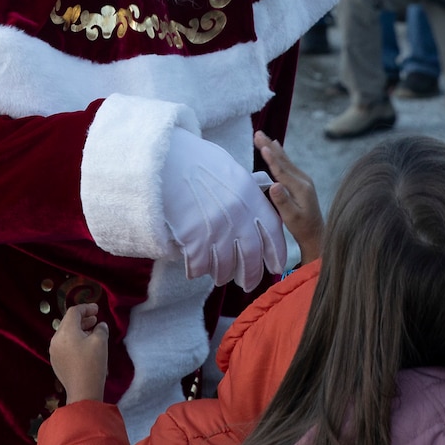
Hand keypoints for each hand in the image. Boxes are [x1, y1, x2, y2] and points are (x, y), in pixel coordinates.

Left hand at [49, 303, 108, 403]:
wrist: (83, 391)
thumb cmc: (92, 363)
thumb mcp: (100, 342)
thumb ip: (100, 329)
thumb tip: (100, 326)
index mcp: (65, 332)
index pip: (73, 312)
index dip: (86, 308)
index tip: (97, 309)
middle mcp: (56, 339)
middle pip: (68, 322)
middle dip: (82, 318)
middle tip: (95, 319)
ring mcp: (54, 352)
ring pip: (65, 334)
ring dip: (78, 330)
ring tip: (92, 331)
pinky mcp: (56, 362)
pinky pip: (64, 345)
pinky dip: (74, 340)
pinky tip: (85, 346)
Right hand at [161, 128, 287, 290]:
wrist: (168, 160)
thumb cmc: (198, 161)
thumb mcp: (233, 171)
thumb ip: (249, 191)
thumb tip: (259, 199)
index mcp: (251, 198)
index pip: (273, 232)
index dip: (276, 253)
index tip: (276, 266)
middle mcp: (238, 217)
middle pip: (251, 256)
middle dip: (250, 275)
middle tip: (247, 284)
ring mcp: (216, 229)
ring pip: (225, 266)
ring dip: (223, 275)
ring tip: (220, 277)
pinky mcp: (194, 238)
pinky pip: (200, 265)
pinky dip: (197, 270)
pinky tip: (195, 270)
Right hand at [255, 132, 323, 263]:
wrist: (317, 233)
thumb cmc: (302, 228)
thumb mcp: (291, 218)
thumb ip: (282, 201)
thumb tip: (274, 184)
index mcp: (300, 187)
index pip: (281, 170)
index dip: (271, 158)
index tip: (261, 145)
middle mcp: (303, 180)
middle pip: (283, 160)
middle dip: (268, 146)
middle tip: (257, 132)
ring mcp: (303, 179)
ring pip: (285, 160)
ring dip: (272, 147)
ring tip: (262, 135)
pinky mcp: (301, 181)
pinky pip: (287, 164)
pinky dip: (279, 154)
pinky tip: (276, 146)